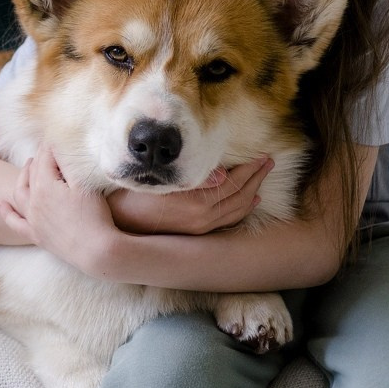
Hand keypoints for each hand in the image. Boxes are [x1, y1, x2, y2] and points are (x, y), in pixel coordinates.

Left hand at [0, 144, 118, 276]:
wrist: (96, 251)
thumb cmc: (94, 215)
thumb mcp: (83, 184)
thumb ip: (67, 163)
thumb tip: (56, 145)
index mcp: (44, 186)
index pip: (45, 158)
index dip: (49, 146)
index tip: (53, 136)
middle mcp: (33, 201)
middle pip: (32, 173)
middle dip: (38, 159)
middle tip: (46, 149)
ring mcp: (32, 219)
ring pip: (19, 193)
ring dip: (22, 178)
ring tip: (28, 168)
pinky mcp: (36, 235)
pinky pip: (14, 222)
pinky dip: (5, 212)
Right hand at [108, 156, 272, 235]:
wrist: (119, 223)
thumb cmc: (135, 196)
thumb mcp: (160, 182)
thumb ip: (192, 178)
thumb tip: (221, 174)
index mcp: (198, 204)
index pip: (234, 183)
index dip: (250, 169)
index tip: (262, 155)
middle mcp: (204, 219)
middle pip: (241, 197)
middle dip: (257, 178)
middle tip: (269, 162)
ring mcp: (202, 228)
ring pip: (238, 210)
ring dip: (253, 193)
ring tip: (262, 179)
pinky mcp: (197, 232)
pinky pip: (229, 220)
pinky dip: (243, 209)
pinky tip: (248, 203)